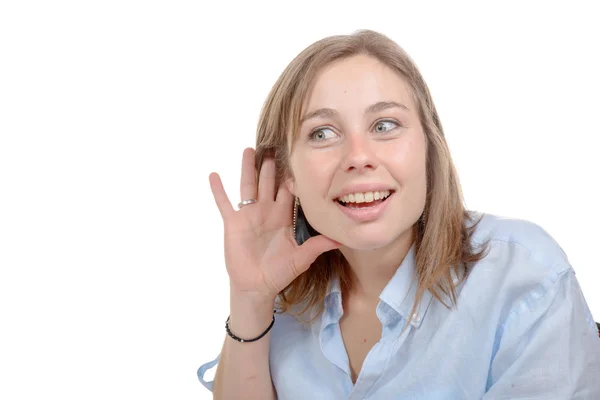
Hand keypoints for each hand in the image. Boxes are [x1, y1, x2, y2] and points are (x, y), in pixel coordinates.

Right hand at [209, 148, 340, 300]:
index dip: (291, 174)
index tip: (296, 156)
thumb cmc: (279, 272)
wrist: (257, 286)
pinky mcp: (233, 223)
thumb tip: (341, 239)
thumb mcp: (302, 258)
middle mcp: (266, 211)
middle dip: (271, 164)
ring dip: (247, 168)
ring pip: (248, 185)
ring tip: (249, 149)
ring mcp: (248, 216)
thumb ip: (318, 246)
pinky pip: (224, 203)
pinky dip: (218, 190)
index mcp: (282, 216)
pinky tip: (213, 175)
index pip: (288, 190)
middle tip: (273, 143)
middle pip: (268, 182)